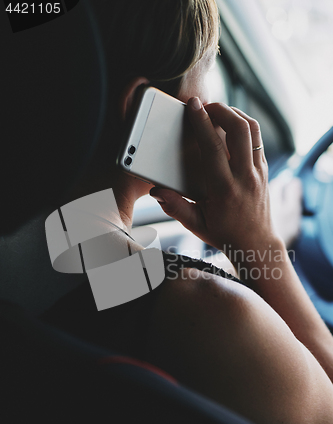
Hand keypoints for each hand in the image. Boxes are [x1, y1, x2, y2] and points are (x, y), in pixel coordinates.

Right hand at [150, 97, 281, 260]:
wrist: (255, 244)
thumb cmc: (223, 234)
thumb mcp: (195, 225)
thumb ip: (174, 207)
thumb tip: (156, 190)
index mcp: (224, 189)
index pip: (213, 147)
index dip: (201, 122)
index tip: (193, 105)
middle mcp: (244, 177)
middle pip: (239, 130)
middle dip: (221, 110)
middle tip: (205, 105)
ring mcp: (258, 172)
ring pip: (253, 130)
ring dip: (235, 114)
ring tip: (218, 111)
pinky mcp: (264, 170)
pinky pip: (258, 139)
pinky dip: (245, 125)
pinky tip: (231, 125)